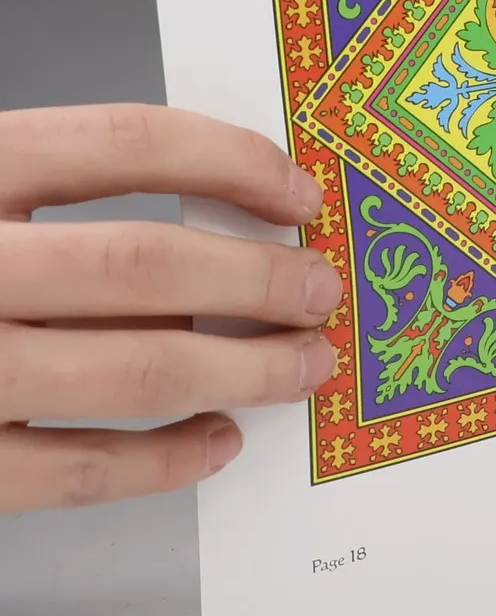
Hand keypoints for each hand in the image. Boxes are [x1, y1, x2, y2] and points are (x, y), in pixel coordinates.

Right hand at [0, 105, 339, 511]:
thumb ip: (55, 187)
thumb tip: (223, 207)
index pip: (125, 141)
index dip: (231, 160)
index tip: (299, 191)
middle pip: (142, 265)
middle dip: (257, 279)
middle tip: (321, 289)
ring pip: (129, 371)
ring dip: (241, 369)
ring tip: (303, 363)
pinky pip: (69, 473)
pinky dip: (160, 462)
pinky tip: (215, 441)